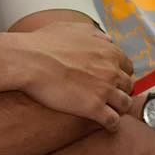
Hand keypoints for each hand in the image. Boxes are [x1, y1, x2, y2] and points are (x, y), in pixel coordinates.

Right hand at [12, 21, 133, 131]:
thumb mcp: (71, 29)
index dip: (120, 74)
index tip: (113, 79)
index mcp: (108, 51)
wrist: (25, 60)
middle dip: (120, 91)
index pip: (127, 66)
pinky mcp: (94, 108)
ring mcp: (104, 90)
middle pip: (128, 86)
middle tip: (110, 96)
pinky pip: (113, 121)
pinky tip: (106, 126)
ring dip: (119, 109)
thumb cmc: (42, 44)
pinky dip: (112, 125)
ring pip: (125, 105)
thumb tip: (107, 39)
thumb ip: (93, 34)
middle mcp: (111, 70)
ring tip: (110, 111)